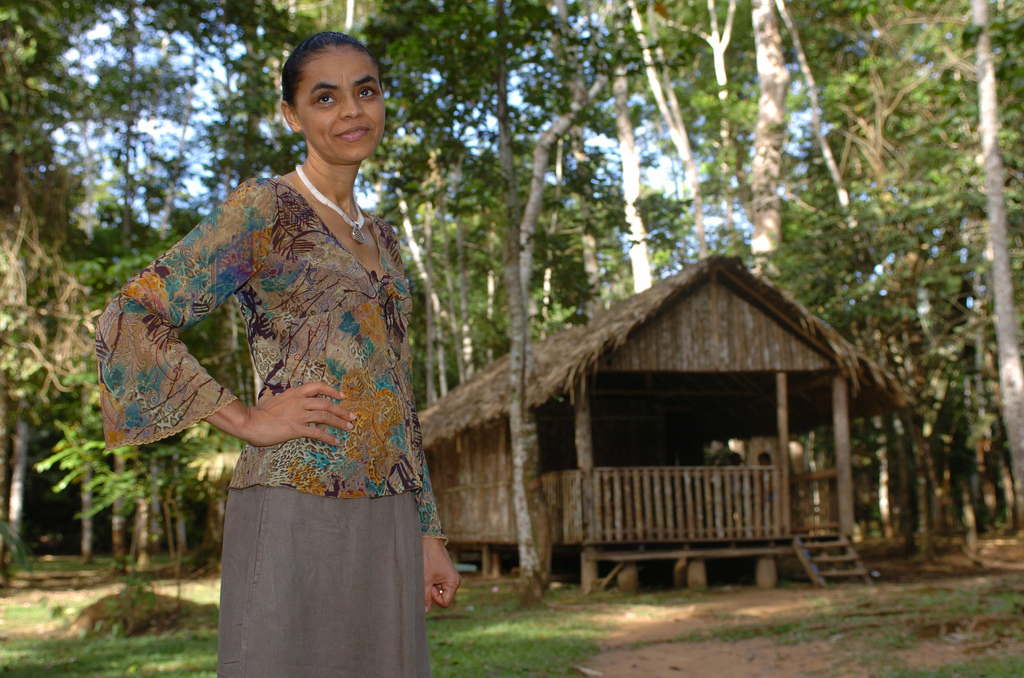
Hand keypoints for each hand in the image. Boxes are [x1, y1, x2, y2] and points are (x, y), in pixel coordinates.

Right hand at [206, 382, 354, 446]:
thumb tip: (269, 391)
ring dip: (339, 422)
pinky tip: (335, 442)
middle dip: (341, 410)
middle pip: (327, 403)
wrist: (250, 422)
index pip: (318, 387)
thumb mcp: (266, 399)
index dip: (333, 390)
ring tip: (349, 427)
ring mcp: (299, 415)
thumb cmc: (257, 412)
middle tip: (352, 416)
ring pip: (325, 416)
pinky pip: (317, 432)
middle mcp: (299, 402)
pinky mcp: (296, 429)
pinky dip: (328, 437)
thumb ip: (271, 395)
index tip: (342, 396)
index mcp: (294, 393)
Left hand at [423, 536, 460, 611]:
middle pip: (443, 598)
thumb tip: (425, 610)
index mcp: (453, 582)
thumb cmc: (428, 558)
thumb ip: (425, 596)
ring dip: (432, 587)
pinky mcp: (447, 575)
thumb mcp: (425, 579)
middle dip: (433, 593)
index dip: (435, 598)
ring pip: (440, 592)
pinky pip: (440, 585)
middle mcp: (455, 581)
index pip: (445, 603)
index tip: (429, 587)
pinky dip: (433, 582)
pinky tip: (429, 573)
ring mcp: (452, 578)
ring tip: (428, 575)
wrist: (429, 541)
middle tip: (428, 580)